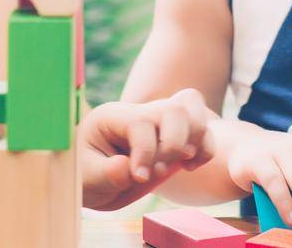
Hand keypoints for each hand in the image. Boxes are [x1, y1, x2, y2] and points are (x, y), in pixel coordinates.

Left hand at [79, 88, 216, 209]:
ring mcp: (159, 123)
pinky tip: (190, 166)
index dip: (145, 151)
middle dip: (173, 145)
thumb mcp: (87, 178)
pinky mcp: (175, 138)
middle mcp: (139, 113)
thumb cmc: (87, 175)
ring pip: (192, 110)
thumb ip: (105, 173)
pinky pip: (203, 130)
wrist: (95, 181)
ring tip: (180, 165)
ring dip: (194, 141)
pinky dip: (205, 149)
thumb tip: (125, 168)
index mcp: (113, 117)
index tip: (139, 177)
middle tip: (158, 171)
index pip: (140, 122)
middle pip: (174, 109)